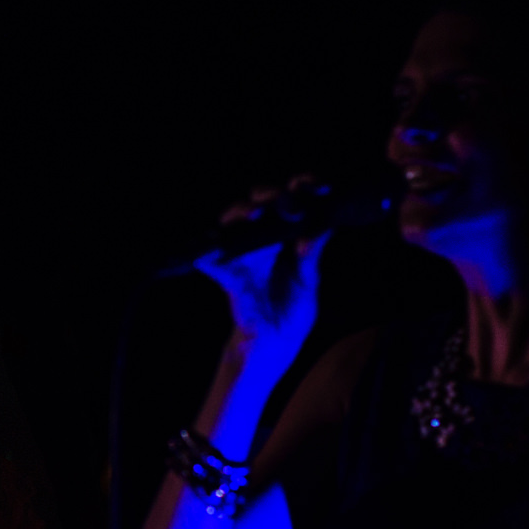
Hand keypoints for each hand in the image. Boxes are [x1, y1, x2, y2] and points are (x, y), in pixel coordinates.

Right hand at [193, 177, 328, 347]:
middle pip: (261, 203)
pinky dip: (208, 255)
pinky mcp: (229, 274)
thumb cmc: (294, 309)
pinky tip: (209, 252)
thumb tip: (321, 226)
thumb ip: (311, 254)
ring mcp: (244, 254)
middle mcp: (264, 239)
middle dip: (270, 195)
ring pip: (234, 222)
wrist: (275, 341)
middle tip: (284, 201)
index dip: (303, 188)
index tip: (317, 186)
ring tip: (255, 214)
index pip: (294, 202)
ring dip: (241, 213)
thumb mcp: (309, 280)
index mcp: (288, 235)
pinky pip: (212, 261)